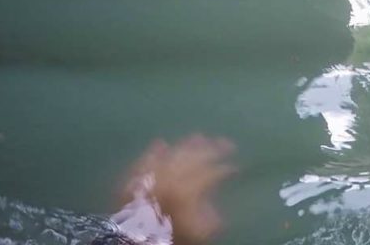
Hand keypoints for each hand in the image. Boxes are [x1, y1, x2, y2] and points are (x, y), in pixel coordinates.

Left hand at [121, 135, 236, 244]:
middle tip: (227, 142)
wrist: (133, 241)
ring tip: (200, 136)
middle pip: (196, 155)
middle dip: (213, 147)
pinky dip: (155, 150)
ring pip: (173, 152)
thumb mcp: (198, 231)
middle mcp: (172, 175)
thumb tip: (217, 205)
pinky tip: (162, 142)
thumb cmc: (170, 237)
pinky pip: (146, 159)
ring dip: (188, 144)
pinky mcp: (134, 178)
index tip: (237, 166)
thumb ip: (210, 216)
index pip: (214, 171)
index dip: (227, 168)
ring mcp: (152, 173)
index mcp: (190, 188)